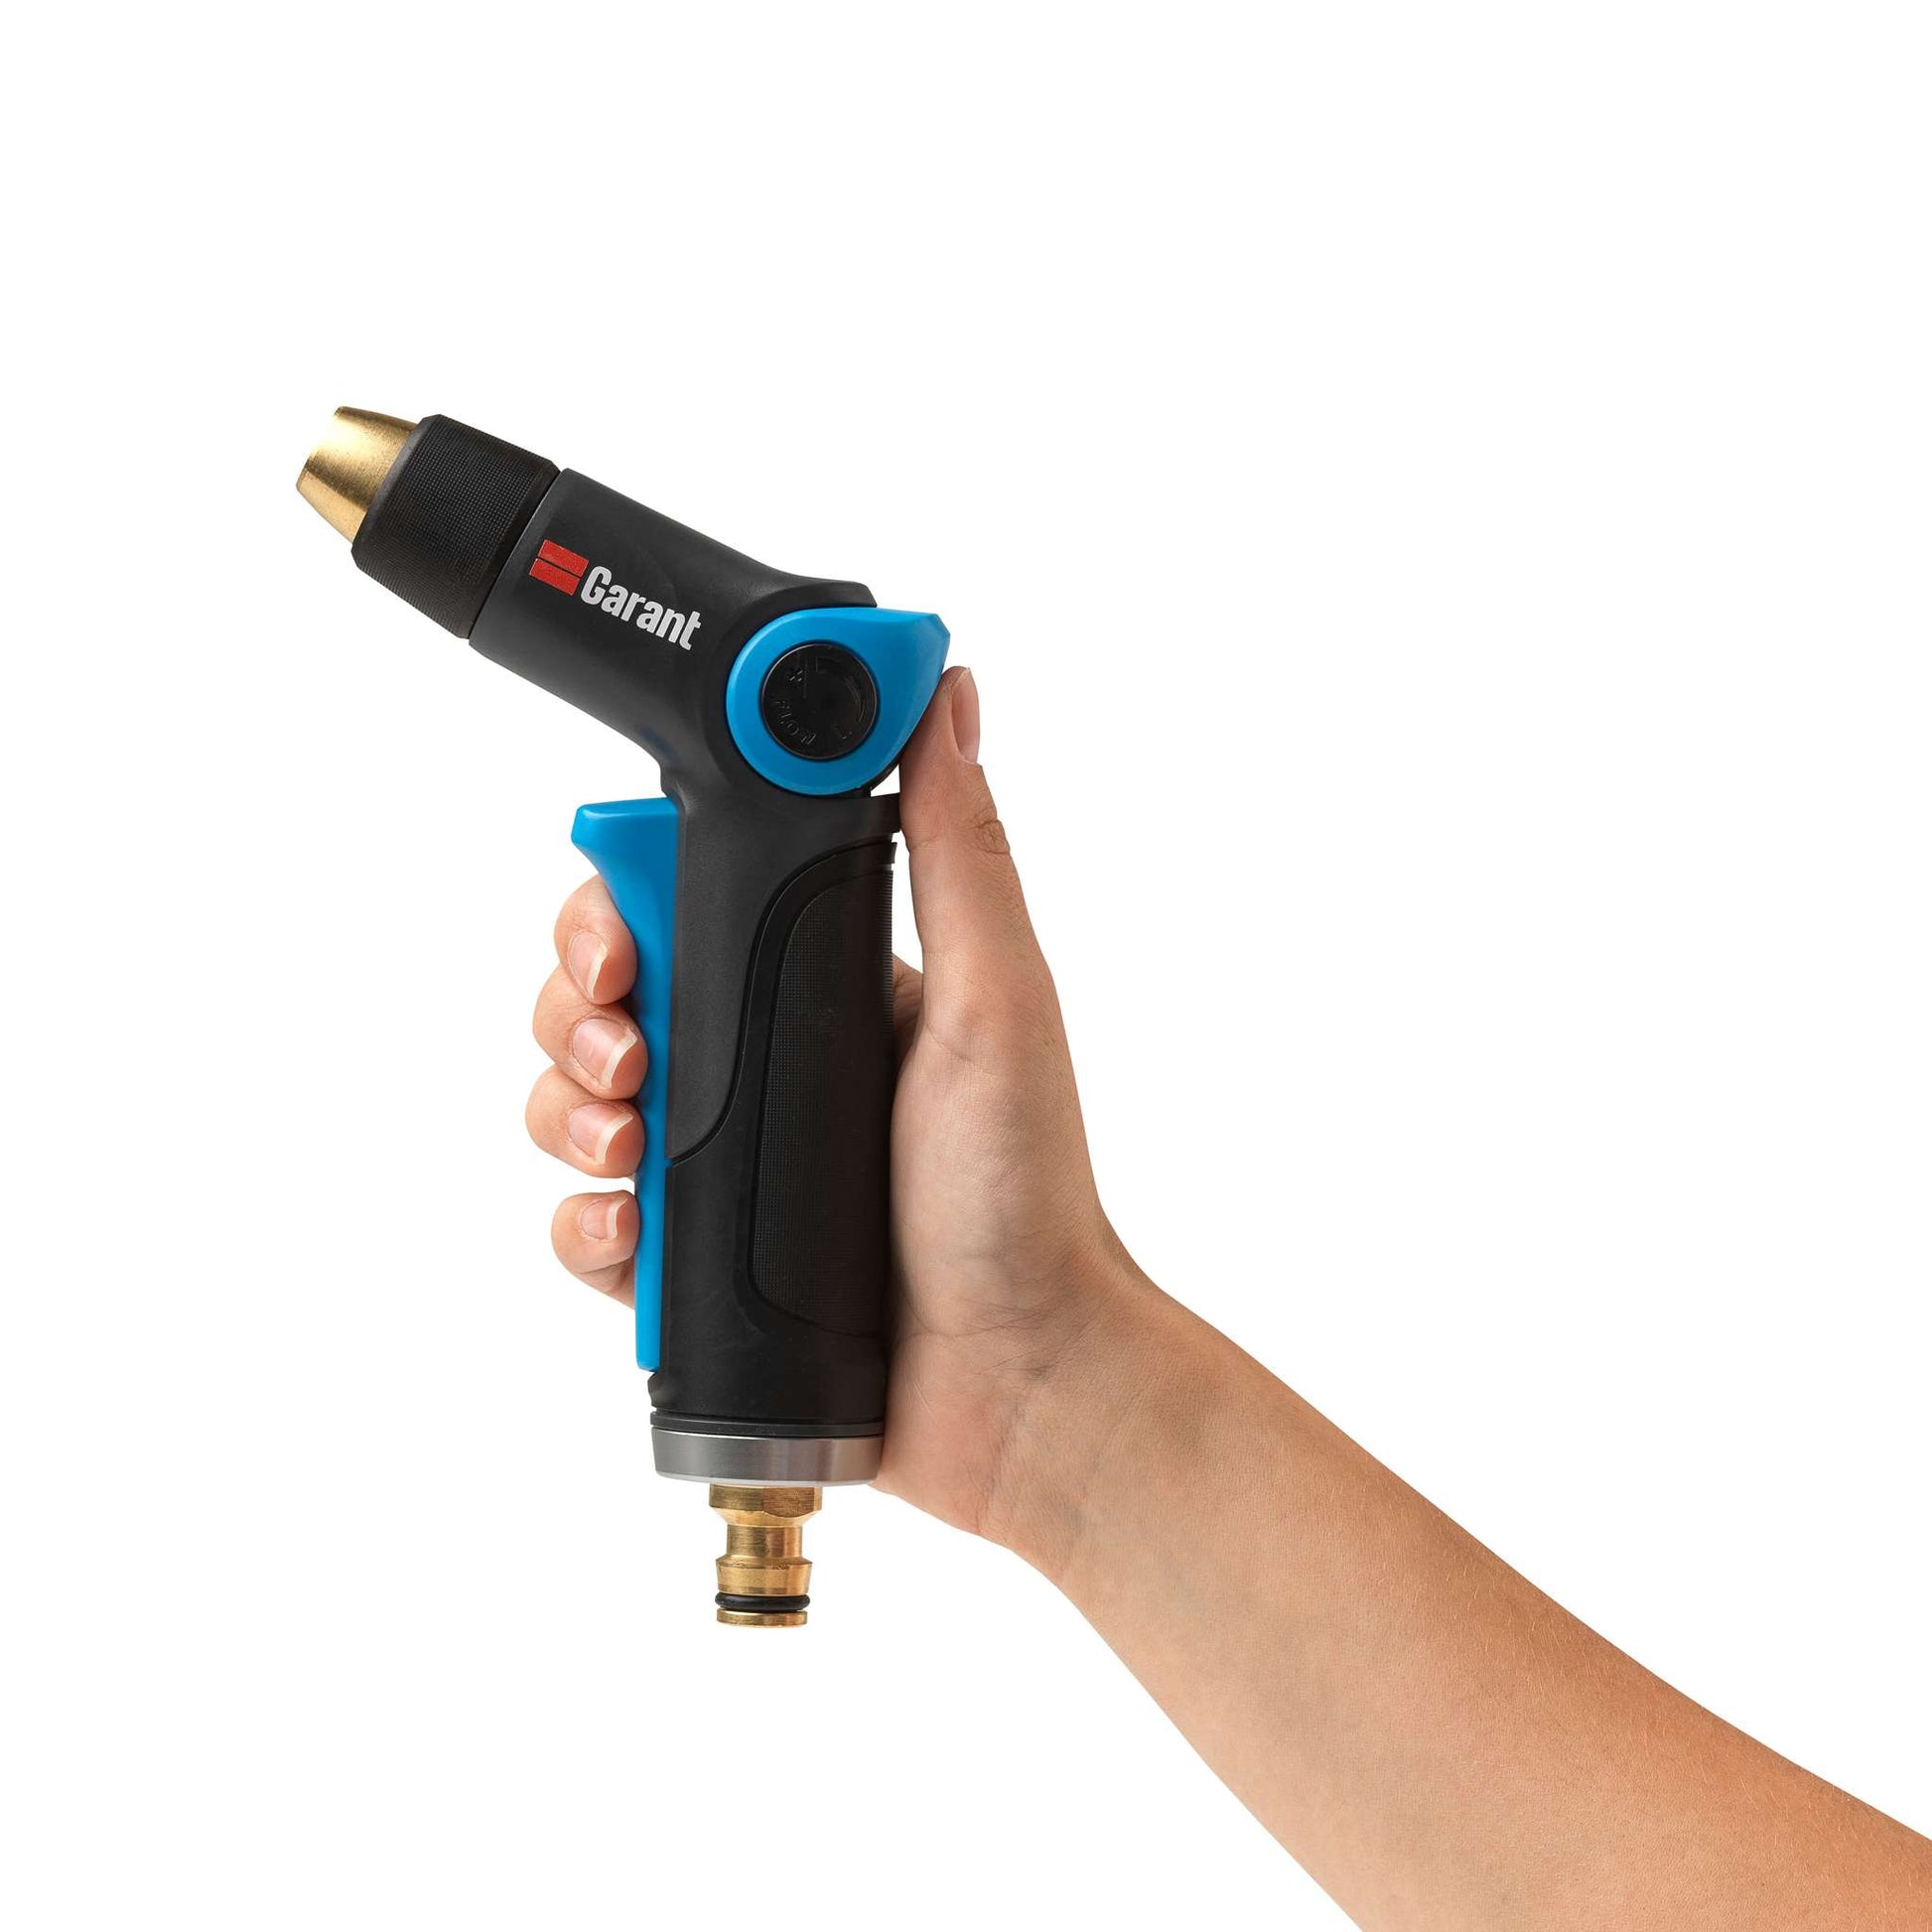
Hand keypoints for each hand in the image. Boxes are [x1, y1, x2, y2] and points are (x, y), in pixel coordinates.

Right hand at [525, 667, 1138, 1540]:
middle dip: (577, 1009)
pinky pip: (586, 1223)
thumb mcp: (994, 1001)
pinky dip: (584, 1223)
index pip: (684, 898)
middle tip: (620, 1049)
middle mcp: (761, 1063)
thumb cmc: (1025, 1195)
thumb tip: (943, 692)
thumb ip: (957, 848)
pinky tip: (630, 1232)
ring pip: (572, 1104)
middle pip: (605, 996)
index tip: (621, 927)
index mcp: (821, 986)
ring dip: (565, 1112)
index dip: (626, 898)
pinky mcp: (692, 1264)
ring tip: (628, 1146)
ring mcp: (722, 1165)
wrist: (1017, 1385)